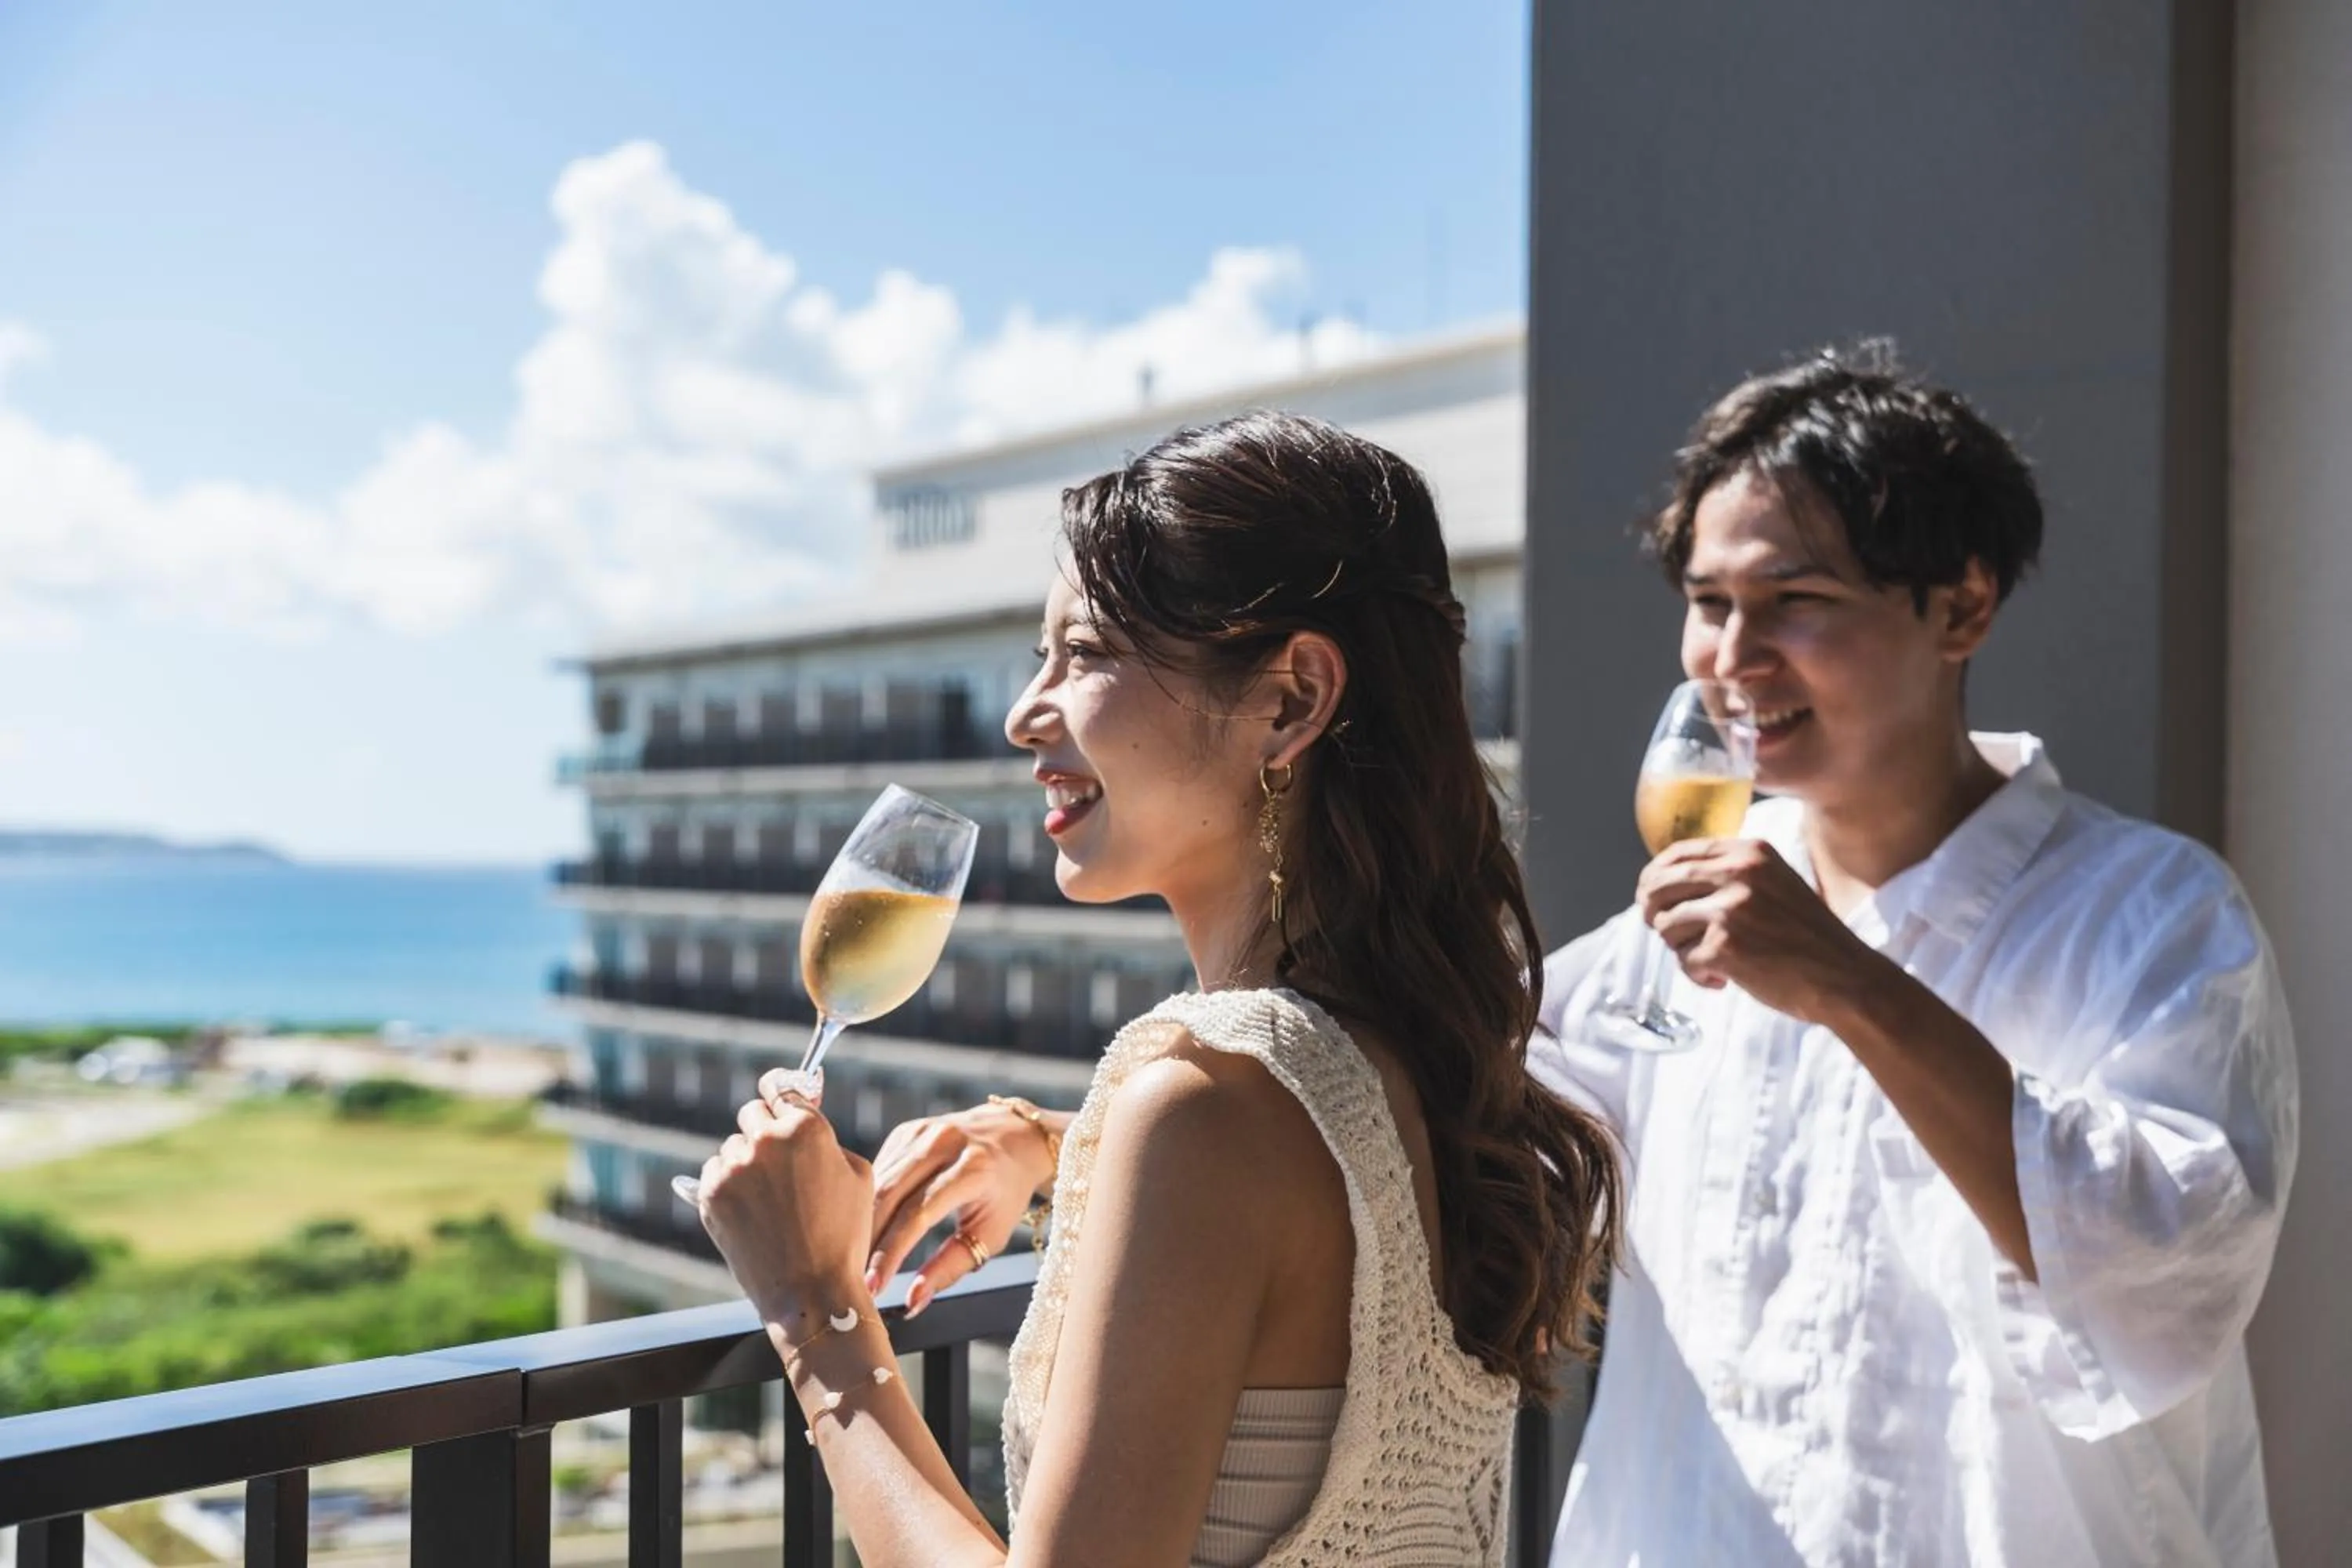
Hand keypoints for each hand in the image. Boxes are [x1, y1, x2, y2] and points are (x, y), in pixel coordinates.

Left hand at [696, 1082, 873, 1321]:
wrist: (811, 1292)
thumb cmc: (844, 1235)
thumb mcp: (858, 1176)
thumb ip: (829, 1138)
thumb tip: (805, 1116)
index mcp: (806, 1127)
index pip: (781, 1087)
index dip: (779, 1091)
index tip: (773, 1093)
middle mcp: (766, 1139)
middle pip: (751, 1113)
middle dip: (764, 1132)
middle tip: (779, 1163)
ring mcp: (734, 1166)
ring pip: (732, 1146)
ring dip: (745, 1162)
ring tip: (768, 1200)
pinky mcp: (711, 1194)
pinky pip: (713, 1172)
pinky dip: (727, 1185)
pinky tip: (751, 1211)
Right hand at [867, 1100, 1057, 1314]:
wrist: (1014, 1137)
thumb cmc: (1005, 1194)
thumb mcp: (990, 1235)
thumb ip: (950, 1268)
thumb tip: (912, 1302)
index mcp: (973, 1169)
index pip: (919, 1215)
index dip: (892, 1253)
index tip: (873, 1286)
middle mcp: (944, 1143)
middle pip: (890, 1196)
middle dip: (868, 1241)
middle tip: (853, 1277)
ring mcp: (922, 1133)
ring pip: (877, 1184)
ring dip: (861, 1224)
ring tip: (853, 1258)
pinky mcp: (906, 1131)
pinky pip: (878, 1172)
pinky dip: (869, 1202)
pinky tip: (865, 1227)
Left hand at [1638, 837, 1890, 1024]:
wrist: (1846, 978)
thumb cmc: (1808, 938)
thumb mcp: (1774, 884)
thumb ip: (1730, 874)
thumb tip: (1665, 882)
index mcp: (1749, 852)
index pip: (1676, 853)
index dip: (1654, 878)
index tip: (1650, 897)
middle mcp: (1737, 873)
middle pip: (1658, 887)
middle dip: (1654, 913)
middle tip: (1669, 934)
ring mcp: (1730, 909)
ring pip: (1666, 926)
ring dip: (1684, 950)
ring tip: (1716, 961)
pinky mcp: (1724, 947)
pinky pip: (1684, 961)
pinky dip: (1698, 976)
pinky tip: (1724, 980)